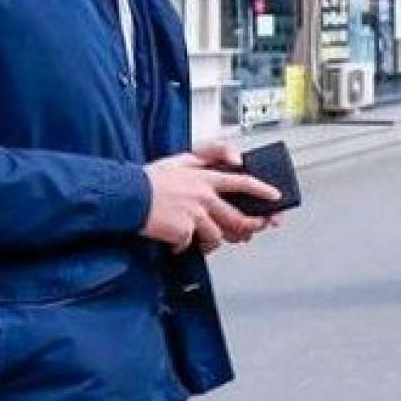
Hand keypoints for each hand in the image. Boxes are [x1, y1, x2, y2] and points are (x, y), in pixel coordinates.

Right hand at [142, 148, 279, 253]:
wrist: (126, 196)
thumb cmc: (149, 179)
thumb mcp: (181, 159)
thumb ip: (210, 154)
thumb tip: (237, 158)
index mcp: (204, 178)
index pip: (241, 183)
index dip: (262, 190)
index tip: (275, 197)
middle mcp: (204, 197)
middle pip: (237, 216)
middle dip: (251, 226)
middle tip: (254, 230)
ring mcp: (195, 215)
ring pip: (217, 235)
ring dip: (211, 240)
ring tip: (200, 238)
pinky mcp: (184, 231)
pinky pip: (191, 244)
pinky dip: (183, 245)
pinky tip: (174, 241)